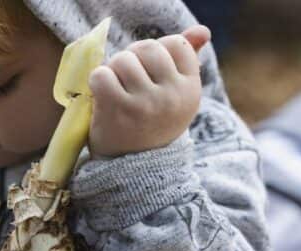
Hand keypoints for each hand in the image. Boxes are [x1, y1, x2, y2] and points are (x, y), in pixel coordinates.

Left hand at [87, 25, 209, 157]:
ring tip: (117, 91)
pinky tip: (103, 99)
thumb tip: (202, 30)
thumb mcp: (176, 95)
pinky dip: (97, 83)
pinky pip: (101, 75)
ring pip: (122, 59)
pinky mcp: (118, 110)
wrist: (135, 169)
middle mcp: (172, 96)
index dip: (158, 53)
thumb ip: (188, 59)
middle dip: (133, 59)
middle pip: (147, 48)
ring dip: (113, 71)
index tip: (151, 74)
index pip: (176, 44)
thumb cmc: (153, 124)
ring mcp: (146, 103)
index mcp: (191, 90)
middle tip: (128, 82)